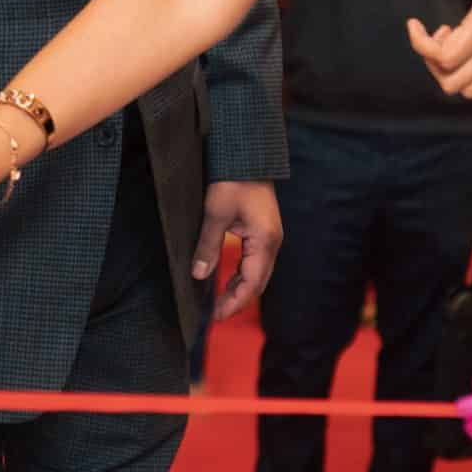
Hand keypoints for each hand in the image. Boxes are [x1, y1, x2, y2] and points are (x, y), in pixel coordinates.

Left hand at [194, 180, 281, 319]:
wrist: (247, 155)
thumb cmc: (233, 180)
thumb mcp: (216, 214)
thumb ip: (208, 246)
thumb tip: (199, 274)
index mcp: (264, 241)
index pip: (252, 282)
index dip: (235, 301)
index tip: (218, 316)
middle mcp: (271, 242)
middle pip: (258, 281)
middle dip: (238, 299)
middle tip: (217, 314)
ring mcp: (268, 236)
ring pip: (257, 271)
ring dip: (240, 287)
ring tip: (220, 302)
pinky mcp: (262, 230)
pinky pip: (254, 259)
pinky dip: (241, 273)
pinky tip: (228, 278)